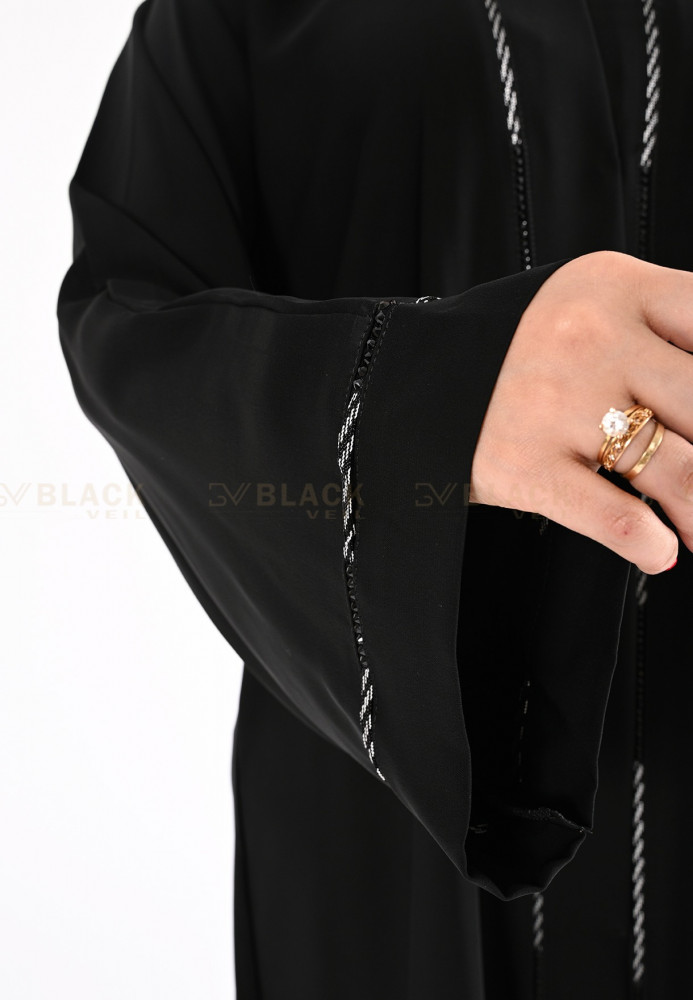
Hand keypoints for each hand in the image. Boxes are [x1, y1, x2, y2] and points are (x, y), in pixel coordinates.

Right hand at [469, 250, 692, 573]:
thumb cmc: (518, 350)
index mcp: (614, 287)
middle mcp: (588, 337)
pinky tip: (661, 552)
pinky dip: (649, 544)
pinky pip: (612, 516)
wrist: (407, 380)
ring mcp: (555, 403)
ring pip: (680, 469)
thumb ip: (663, 332)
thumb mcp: (588, 308)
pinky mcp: (523, 465)